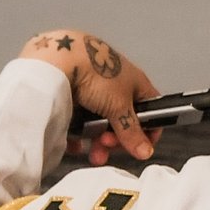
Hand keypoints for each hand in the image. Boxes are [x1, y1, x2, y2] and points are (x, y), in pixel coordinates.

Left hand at [20, 30, 161, 162]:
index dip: (148, 131)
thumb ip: (132, 131)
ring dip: (97, 141)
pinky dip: (78, 135)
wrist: (59, 57)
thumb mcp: (119, 107)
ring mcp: (93, 91)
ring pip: (100, 123)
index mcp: (135, 83)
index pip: (151, 111)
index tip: (138, 148)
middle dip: (116, 140)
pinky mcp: (72, 95)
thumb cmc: (96, 73)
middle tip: (106, 146)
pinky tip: (75, 144)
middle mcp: (116, 86)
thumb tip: (146, 150)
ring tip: (92, 151)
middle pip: (122, 121)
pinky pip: (79, 121)